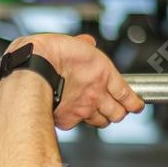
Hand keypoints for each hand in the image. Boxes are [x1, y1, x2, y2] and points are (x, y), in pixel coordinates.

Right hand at [11, 33, 144, 130]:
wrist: (32, 69)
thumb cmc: (49, 53)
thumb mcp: (72, 42)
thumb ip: (83, 45)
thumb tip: (87, 42)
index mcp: (103, 72)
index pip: (127, 94)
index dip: (134, 103)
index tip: (136, 106)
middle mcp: (97, 93)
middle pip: (118, 113)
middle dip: (118, 112)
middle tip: (116, 110)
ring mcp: (83, 109)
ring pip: (101, 122)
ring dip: (101, 119)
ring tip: (97, 115)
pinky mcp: (68, 120)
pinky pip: (77, 125)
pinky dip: (76, 121)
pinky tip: (71, 115)